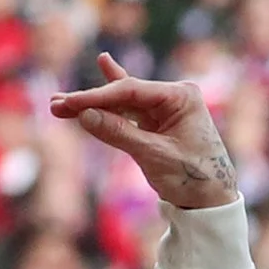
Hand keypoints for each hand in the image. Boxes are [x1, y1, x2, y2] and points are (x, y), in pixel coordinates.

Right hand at [51, 53, 240, 209]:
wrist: (213, 204)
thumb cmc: (194, 179)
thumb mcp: (155, 156)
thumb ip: (120, 134)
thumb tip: (84, 115)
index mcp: (182, 97)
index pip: (131, 91)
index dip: (97, 97)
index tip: (70, 103)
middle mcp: (174, 97)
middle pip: (123, 94)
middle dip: (89, 101)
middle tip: (56, 104)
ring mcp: (165, 109)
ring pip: (121, 103)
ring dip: (93, 106)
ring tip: (59, 105)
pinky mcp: (158, 123)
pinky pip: (128, 112)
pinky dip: (109, 107)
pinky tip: (104, 64)